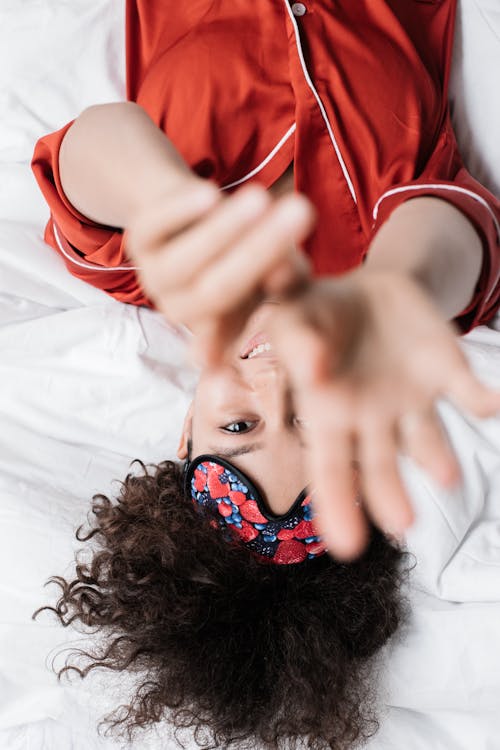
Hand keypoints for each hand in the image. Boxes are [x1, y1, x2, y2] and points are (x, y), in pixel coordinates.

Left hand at [125, 178, 314, 364]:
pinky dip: (180, 211)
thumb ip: (283, 277)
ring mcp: (155, 277)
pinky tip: (210, 193)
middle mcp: (180, 311)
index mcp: (216, 330)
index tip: (295, 276)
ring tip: (261, 199)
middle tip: (301, 215)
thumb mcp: (274, 270)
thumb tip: (285, 274)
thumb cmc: (248, 251)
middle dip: (260, 252)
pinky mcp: (138, 241)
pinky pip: (154, 228)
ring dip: (224, 230)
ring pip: (185, 263)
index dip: (268, 305)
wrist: (199, 217)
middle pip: (218, 291)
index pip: (244, 323)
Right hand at [270, 270, 499, 559]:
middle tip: (403, 524)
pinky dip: (481, 399)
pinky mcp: (445, 370)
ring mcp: (412, 399)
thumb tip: (313, 372)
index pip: (330, 468)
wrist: (365, 288)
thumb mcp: (292, 319)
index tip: (347, 547)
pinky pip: (466, 391)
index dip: (338, 505)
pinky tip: (491, 405)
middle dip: (391, 495)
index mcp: (328, 413)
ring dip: (438, 457)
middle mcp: (373, 418)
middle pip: (382, 466)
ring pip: (427, 439)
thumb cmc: (316, 312)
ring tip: (447, 477)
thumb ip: (296, 344)